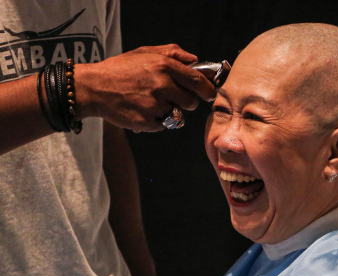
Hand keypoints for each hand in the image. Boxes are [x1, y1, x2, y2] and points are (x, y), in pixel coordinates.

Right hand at [74, 44, 215, 131]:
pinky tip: (142, 110)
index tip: (209, 93)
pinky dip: (157, 120)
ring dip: (170, 111)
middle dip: (186, 102)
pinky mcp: (147, 121)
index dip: (208, 90)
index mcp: (164, 66)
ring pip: (178, 115)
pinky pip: (164, 125)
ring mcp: (154, 104)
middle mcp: (161, 85)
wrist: (93, 87)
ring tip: (151, 102)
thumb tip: (195, 60)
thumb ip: (172, 53)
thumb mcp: (144, 53)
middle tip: (173, 97)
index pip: (198, 81)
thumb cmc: (120, 70)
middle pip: (191, 102)